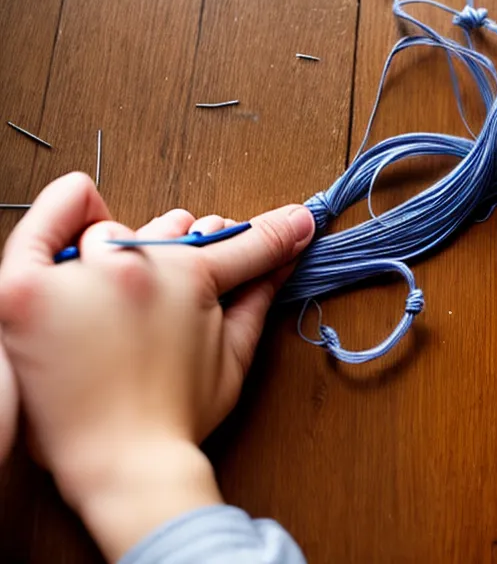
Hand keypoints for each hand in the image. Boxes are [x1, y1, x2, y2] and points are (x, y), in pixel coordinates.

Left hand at [0, 173, 314, 560]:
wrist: (121, 466)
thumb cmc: (174, 421)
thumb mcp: (233, 359)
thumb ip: (258, 301)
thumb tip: (284, 262)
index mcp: (192, 280)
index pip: (238, 243)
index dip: (272, 233)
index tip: (295, 220)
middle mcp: (139, 266)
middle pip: (172, 231)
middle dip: (185, 250)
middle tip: (182, 280)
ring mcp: (82, 275)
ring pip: (114, 233)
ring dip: (126, 251)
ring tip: (125, 288)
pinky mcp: (28, 292)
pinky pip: (45, 226)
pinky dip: (64, 208)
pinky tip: (83, 202)